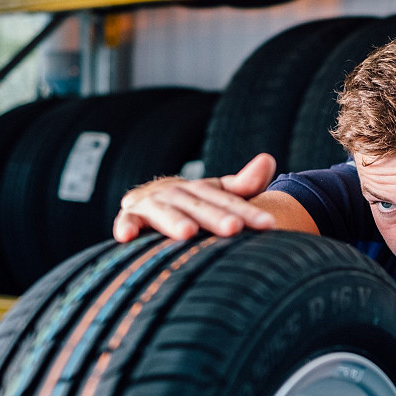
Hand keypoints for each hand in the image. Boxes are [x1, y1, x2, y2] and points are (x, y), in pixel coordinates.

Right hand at [113, 153, 278, 241]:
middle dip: (215, 217)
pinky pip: (127, 220)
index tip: (269, 224)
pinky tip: (127, 235)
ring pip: (165, 213)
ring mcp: (152, 203)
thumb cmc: (194, 203)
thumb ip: (245, 184)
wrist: (151, 200)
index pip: (229, 201)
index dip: (249, 212)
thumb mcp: (219, 194)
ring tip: (188, 232)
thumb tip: (269, 159)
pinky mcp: (131, 216)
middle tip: (234, 228)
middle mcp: (178, 193)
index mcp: (202, 189)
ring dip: (174, 222)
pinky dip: (126, 225)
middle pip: (199, 206)